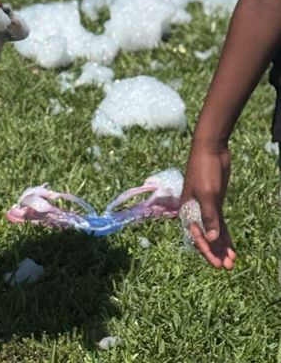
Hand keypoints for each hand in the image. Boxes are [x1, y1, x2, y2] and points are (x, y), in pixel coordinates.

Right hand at [180, 139, 235, 268]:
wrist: (211, 150)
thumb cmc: (204, 169)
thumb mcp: (208, 193)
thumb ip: (210, 216)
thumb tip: (212, 239)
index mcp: (187, 209)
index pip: (196, 235)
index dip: (206, 250)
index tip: (217, 263)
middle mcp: (194, 210)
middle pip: (204, 237)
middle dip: (214, 253)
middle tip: (226, 267)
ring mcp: (206, 207)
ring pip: (213, 232)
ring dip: (221, 247)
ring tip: (231, 262)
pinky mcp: (215, 203)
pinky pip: (219, 224)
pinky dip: (225, 236)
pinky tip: (231, 247)